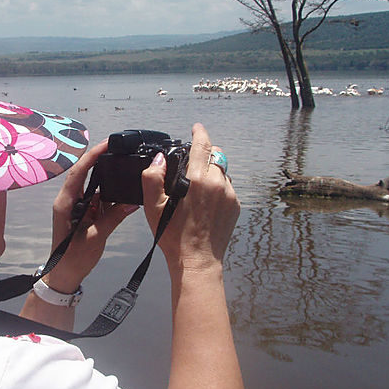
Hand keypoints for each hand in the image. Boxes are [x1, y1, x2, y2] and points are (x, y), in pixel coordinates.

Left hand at [44, 140, 138, 292]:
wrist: (65, 275)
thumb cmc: (73, 258)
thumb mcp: (95, 238)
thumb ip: (113, 218)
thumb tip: (131, 203)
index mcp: (65, 204)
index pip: (78, 173)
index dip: (92, 156)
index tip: (106, 145)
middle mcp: (69, 201)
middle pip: (85, 174)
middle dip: (101, 162)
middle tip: (119, 151)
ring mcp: (76, 206)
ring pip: (93, 186)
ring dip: (107, 180)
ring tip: (124, 170)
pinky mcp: (83, 213)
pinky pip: (97, 199)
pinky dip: (109, 195)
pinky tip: (122, 193)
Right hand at [140, 123, 239, 271]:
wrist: (197, 260)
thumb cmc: (173, 236)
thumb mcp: (152, 206)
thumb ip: (152, 177)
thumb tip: (159, 159)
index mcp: (197, 180)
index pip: (202, 145)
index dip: (199, 133)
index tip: (196, 128)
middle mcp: (217, 183)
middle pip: (215, 155)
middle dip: (205, 155)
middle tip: (191, 166)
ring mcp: (229, 195)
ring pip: (222, 171)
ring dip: (211, 172)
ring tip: (197, 190)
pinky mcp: (235, 206)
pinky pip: (227, 188)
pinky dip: (217, 188)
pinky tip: (205, 204)